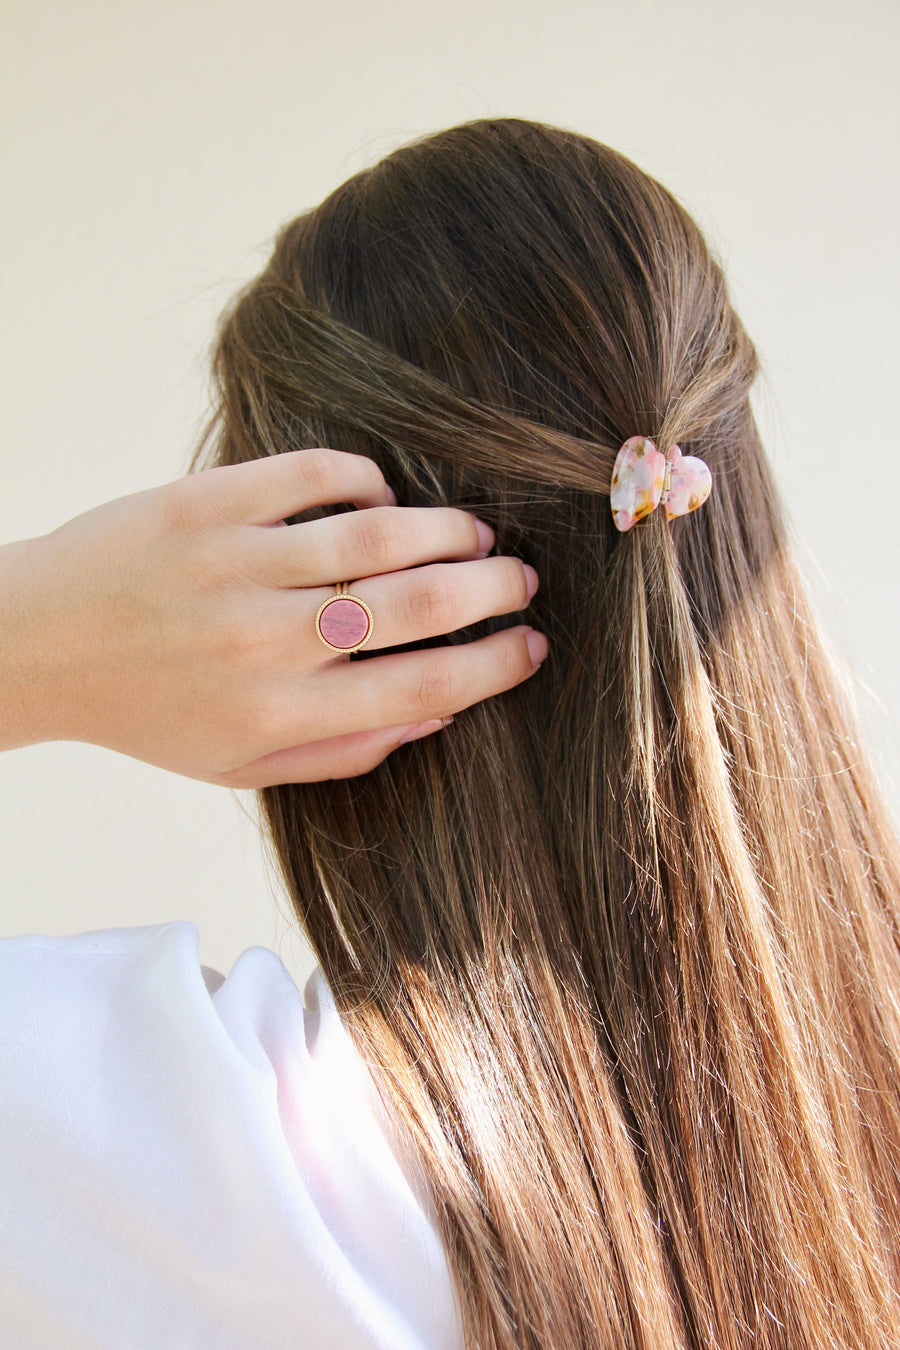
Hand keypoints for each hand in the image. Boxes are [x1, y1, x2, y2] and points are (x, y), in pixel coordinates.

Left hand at [0, 449, 546, 785]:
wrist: (37, 647)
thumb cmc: (149, 711)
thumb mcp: (241, 765)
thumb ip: (344, 751)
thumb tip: (438, 712)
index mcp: (282, 714)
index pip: (425, 684)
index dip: (497, 664)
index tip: (535, 646)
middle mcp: (267, 641)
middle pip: (418, 604)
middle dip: (493, 590)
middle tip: (522, 580)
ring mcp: (236, 564)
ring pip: (377, 534)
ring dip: (447, 530)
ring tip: (476, 535)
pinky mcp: (206, 503)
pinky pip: (312, 475)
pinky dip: (365, 479)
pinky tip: (383, 496)